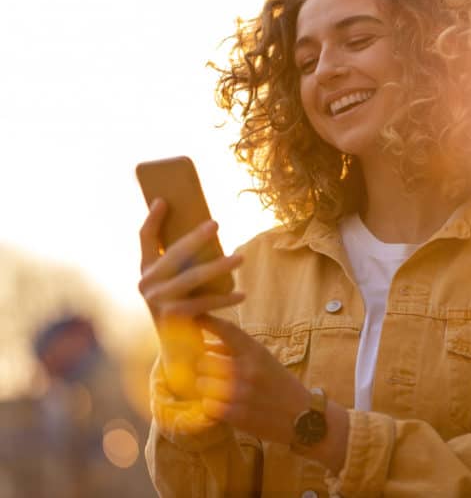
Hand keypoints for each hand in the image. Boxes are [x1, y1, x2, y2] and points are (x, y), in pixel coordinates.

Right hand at [138, 198, 243, 397]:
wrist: (177, 354)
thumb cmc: (184, 311)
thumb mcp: (178, 285)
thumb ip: (184, 264)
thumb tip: (210, 232)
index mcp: (145, 271)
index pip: (144, 238)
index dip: (153, 218)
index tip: (164, 199)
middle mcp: (146, 285)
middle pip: (173, 253)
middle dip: (196, 237)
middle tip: (216, 224)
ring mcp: (158, 302)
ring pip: (193, 277)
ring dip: (220, 266)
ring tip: (241, 258)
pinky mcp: (174, 318)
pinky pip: (204, 302)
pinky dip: (225, 298)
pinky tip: (241, 293)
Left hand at [194, 315, 309, 445]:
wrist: (303, 416)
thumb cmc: (281, 385)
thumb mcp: (265, 360)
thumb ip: (238, 350)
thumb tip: (207, 344)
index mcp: (257, 352)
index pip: (227, 330)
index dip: (207, 322)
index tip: (194, 318)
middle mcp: (248, 369)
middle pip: (204, 360)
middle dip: (202, 366)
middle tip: (206, 372)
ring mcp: (241, 392)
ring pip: (201, 384)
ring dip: (204, 388)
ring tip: (214, 391)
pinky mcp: (237, 415)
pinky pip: (207, 406)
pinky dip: (211, 406)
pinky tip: (221, 406)